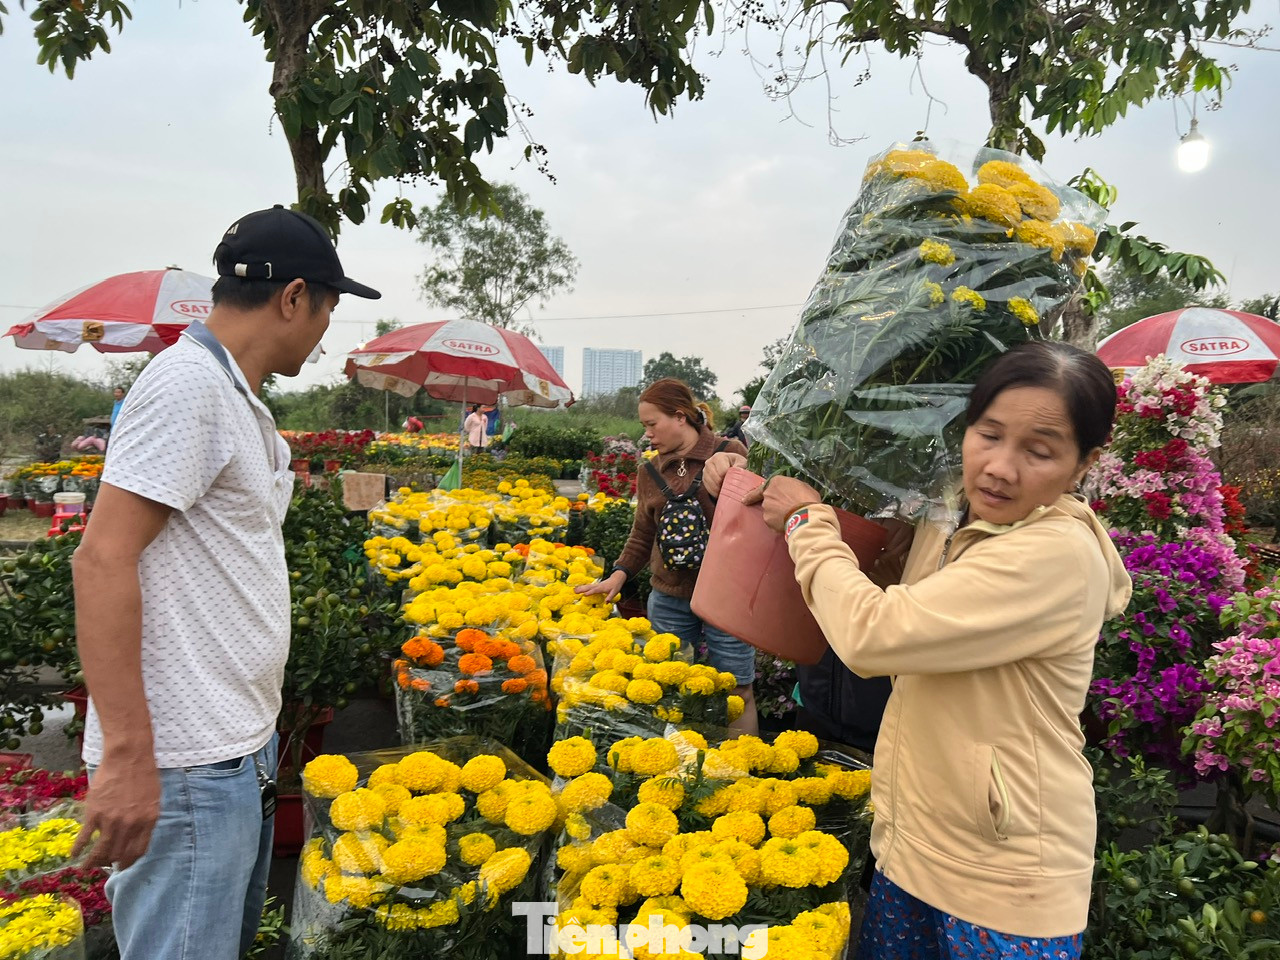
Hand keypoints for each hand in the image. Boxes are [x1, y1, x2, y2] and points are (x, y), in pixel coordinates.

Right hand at [74, 755, 160, 869]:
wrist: (128, 757)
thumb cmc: (144, 774)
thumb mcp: (154, 799)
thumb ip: (146, 819)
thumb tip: (137, 838)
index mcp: (148, 821)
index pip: (138, 851)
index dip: (130, 861)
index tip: (123, 865)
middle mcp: (130, 825)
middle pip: (119, 854)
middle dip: (112, 863)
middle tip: (105, 865)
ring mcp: (111, 821)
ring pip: (101, 851)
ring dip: (93, 862)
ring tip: (87, 867)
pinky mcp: (94, 814)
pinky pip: (84, 837)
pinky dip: (78, 848)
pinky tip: (74, 855)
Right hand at [574, 570, 626, 600]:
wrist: (616, 578)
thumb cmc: (616, 586)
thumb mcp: (615, 592)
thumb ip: (610, 597)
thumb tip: (606, 603)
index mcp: (602, 588)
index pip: (595, 590)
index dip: (590, 592)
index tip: (584, 595)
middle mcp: (597, 586)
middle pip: (588, 587)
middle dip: (581, 589)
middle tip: (574, 591)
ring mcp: (596, 585)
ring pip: (587, 586)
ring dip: (580, 588)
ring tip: (573, 590)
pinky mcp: (595, 585)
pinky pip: (588, 586)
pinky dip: (582, 587)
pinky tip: (578, 588)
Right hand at [703, 452, 746, 497]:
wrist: (732, 466)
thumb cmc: (738, 464)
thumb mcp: (742, 462)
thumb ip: (740, 465)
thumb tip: (737, 469)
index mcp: (719, 457)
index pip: (722, 471)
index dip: (729, 478)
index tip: (734, 480)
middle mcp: (709, 462)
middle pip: (715, 478)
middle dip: (724, 483)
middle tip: (731, 486)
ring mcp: (705, 471)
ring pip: (711, 484)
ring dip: (720, 489)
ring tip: (727, 489)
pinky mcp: (704, 479)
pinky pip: (708, 489)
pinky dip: (716, 492)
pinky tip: (722, 491)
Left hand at [743, 476, 822, 532]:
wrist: (805, 514)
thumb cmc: (807, 498)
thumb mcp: (802, 487)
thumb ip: (792, 488)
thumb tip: (791, 493)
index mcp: (776, 482)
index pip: (763, 486)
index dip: (754, 494)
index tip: (745, 500)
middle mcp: (767, 493)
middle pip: (767, 500)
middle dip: (773, 505)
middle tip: (785, 509)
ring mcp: (766, 507)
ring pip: (769, 511)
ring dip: (776, 514)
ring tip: (788, 518)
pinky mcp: (767, 519)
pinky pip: (772, 521)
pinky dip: (777, 523)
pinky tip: (786, 524)